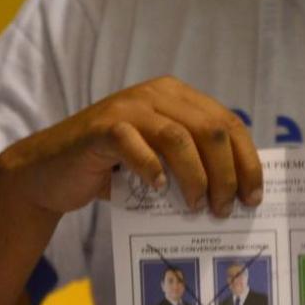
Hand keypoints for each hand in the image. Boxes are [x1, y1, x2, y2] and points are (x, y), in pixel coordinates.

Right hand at [0, 76, 261, 216]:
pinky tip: (158, 189)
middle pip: (212, 130)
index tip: (253, 197)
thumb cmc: (115, 172)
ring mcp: (128, 107)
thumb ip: (195, 165)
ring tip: (197, 206)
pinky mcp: (101, 127)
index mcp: (179, 98)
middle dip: (226, 175)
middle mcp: (157, 94)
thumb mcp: (163, 164)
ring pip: (180, 138)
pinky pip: (134, 144)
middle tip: (223, 209)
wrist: (52, 174)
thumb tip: (238, 196)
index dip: (247, 162)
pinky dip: (151, 169)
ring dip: (196, 177)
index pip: (229, 124)